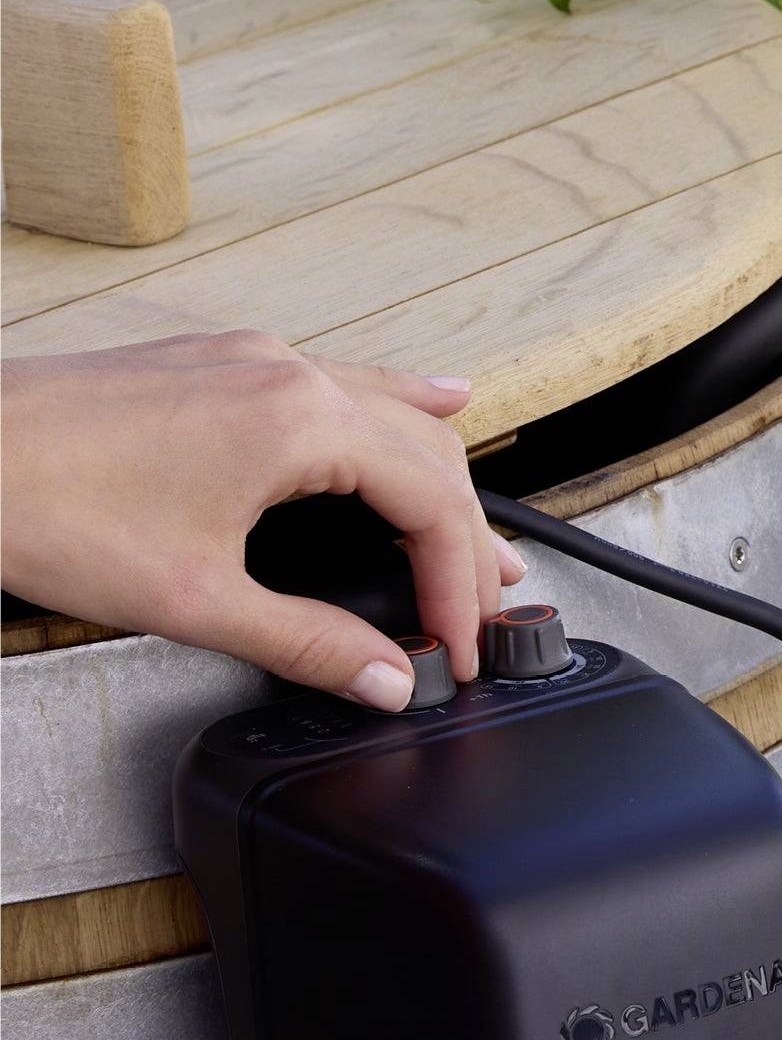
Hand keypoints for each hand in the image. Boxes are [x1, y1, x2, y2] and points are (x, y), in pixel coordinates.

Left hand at [0, 334, 523, 703]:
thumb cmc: (42, 505)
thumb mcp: (192, 599)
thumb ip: (306, 643)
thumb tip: (384, 678)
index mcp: (300, 421)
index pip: (430, 505)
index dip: (457, 586)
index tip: (459, 644)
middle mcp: (288, 375)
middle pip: (428, 455)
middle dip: (466, 539)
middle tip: (480, 610)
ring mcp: (251, 361)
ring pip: (390, 412)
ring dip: (440, 480)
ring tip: (478, 537)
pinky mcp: (216, 365)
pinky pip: (341, 380)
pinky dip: (398, 409)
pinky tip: (433, 401)